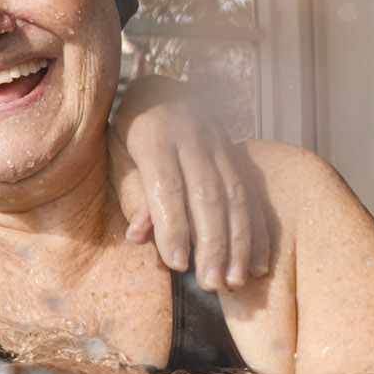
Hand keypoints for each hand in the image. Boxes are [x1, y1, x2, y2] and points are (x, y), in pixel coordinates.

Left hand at [109, 75, 271, 290]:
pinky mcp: (239, 155)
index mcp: (155, 135)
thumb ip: (131, 192)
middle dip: (213, 243)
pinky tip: (258, 263)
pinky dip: (257, 231)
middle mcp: (193, 137)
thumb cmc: (129, 130)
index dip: (174, 226)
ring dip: (240, 242)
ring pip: (237, 196)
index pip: (168, 186)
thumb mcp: (116, 153)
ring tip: (236, 280)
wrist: (160, 90)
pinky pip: (253, 194)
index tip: (178, 264)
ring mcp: (221, 145)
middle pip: (209, 194)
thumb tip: (140, 236)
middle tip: (212, 283)